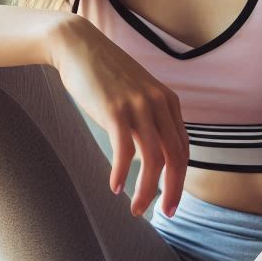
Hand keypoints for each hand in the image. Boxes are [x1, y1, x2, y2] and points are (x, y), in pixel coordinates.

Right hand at [49, 16, 189, 218]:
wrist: (77, 46)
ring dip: (145, 190)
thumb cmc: (104, 75)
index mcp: (168, 102)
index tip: (171, 201)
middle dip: (172, 191)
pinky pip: (124, 151)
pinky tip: (114, 187)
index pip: (183, 150)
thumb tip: (151, 155)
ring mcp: (138, 106)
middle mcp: (159, 104)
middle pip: (175, 158)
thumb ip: (149, 119)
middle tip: (165, 214)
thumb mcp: (137, 94)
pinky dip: (121, 174)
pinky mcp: (115, 110)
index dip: (181, 179)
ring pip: (153, 160)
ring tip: (135, 209)